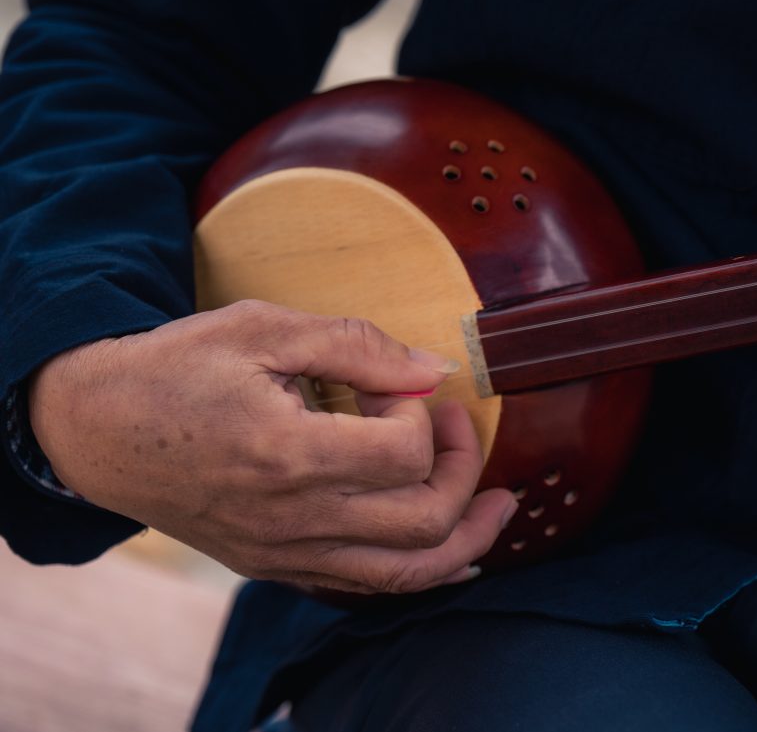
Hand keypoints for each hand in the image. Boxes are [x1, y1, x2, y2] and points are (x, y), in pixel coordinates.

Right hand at [28, 300, 517, 593]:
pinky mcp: (274, 566)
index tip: (400, 386)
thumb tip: (434, 371)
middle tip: (457, 426)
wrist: (96, 431)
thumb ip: (356, 345)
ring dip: (467, 538)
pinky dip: (420, 572)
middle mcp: (292, 518)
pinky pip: (365, 588)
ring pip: (406, 573)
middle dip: (465, 469)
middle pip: (424, 520)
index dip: (422, 411)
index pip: (405, 451)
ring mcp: (284, 552)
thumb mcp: (261, 328)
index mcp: (288, 453)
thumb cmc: (176, 369)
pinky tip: (453, 552)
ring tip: (500, 507)